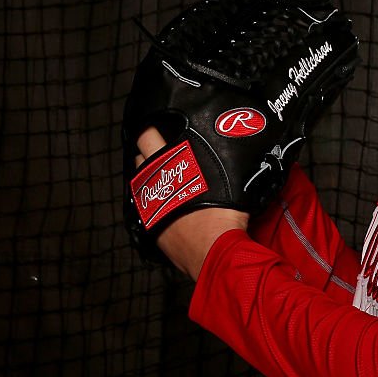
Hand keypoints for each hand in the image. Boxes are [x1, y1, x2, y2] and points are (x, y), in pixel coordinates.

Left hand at [135, 127, 248, 279]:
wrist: (213, 250)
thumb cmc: (224, 215)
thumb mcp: (233, 180)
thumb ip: (226, 164)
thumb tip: (238, 151)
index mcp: (171, 162)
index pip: (149, 136)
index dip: (152, 129)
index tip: (159, 127)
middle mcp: (154, 180)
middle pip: (140, 156)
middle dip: (148, 150)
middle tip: (161, 149)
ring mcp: (149, 202)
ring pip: (139, 181)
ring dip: (149, 175)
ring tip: (165, 176)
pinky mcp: (149, 223)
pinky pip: (145, 205)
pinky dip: (153, 200)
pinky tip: (167, 201)